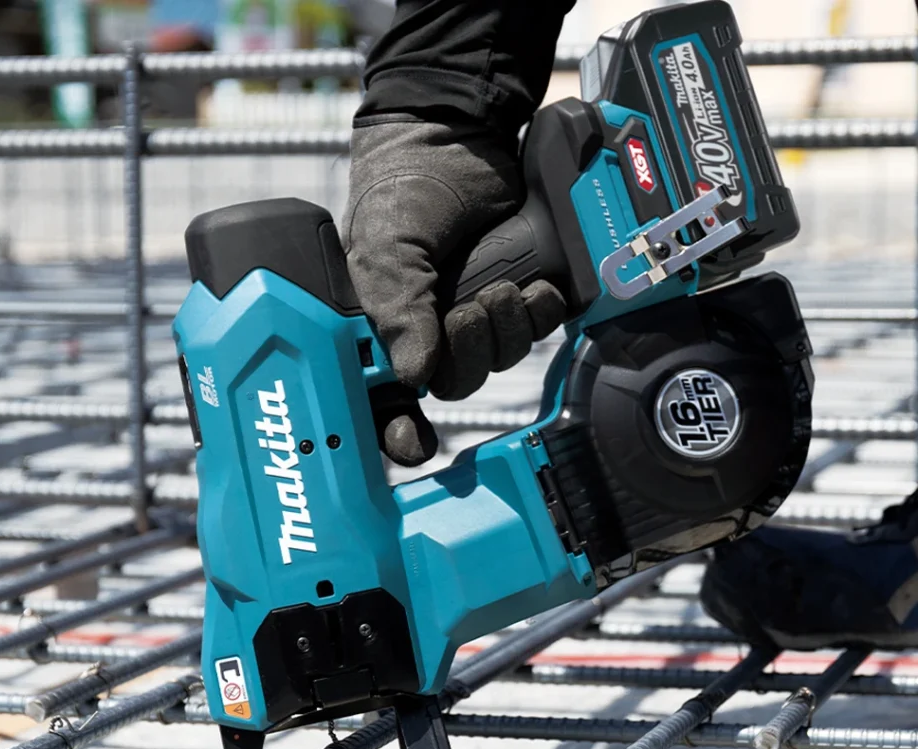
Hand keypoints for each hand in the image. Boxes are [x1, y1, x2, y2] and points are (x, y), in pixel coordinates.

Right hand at [342, 118, 565, 466]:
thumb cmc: (405, 183)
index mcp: (382, 326)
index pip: (386, 398)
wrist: (462, 128)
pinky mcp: (515, 292)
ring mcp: (473, 312)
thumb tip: (414, 375)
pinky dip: (542, 313)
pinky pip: (535, 330)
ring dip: (508, 330)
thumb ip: (396, 309)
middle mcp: (427, 327)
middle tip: (470, 310)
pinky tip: (537, 287)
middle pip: (455, 382)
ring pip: (498, 359)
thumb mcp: (385, 245)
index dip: (399, 430)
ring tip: (502, 285)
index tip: (415, 445)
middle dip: (470, 355)